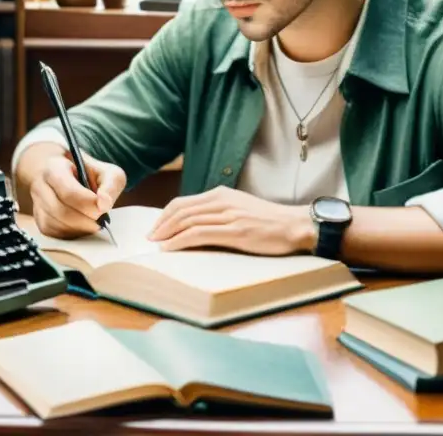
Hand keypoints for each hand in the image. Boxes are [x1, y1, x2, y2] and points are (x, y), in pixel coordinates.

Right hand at [23, 144, 125, 238]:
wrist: (68, 175)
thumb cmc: (90, 174)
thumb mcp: (107, 172)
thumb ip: (110, 185)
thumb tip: (104, 204)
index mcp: (55, 169)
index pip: (68, 192)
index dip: (89, 204)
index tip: (104, 208)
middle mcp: (40, 187)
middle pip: (61, 212)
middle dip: (86, 220)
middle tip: (101, 219)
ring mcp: (37, 206)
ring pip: (57, 226)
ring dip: (81, 229)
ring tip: (93, 222)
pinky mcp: (40, 222)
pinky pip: (55, 235)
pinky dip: (73, 234)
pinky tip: (83, 226)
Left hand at [147, 186, 316, 255]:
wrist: (293, 225)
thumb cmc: (268, 222)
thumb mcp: (240, 209)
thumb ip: (219, 213)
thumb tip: (196, 226)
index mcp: (221, 194)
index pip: (183, 202)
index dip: (165, 215)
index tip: (155, 228)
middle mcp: (222, 201)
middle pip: (181, 210)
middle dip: (161, 224)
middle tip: (149, 238)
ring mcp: (228, 215)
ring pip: (187, 221)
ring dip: (167, 233)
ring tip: (156, 244)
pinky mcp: (234, 231)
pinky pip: (199, 233)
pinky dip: (180, 240)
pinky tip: (170, 248)